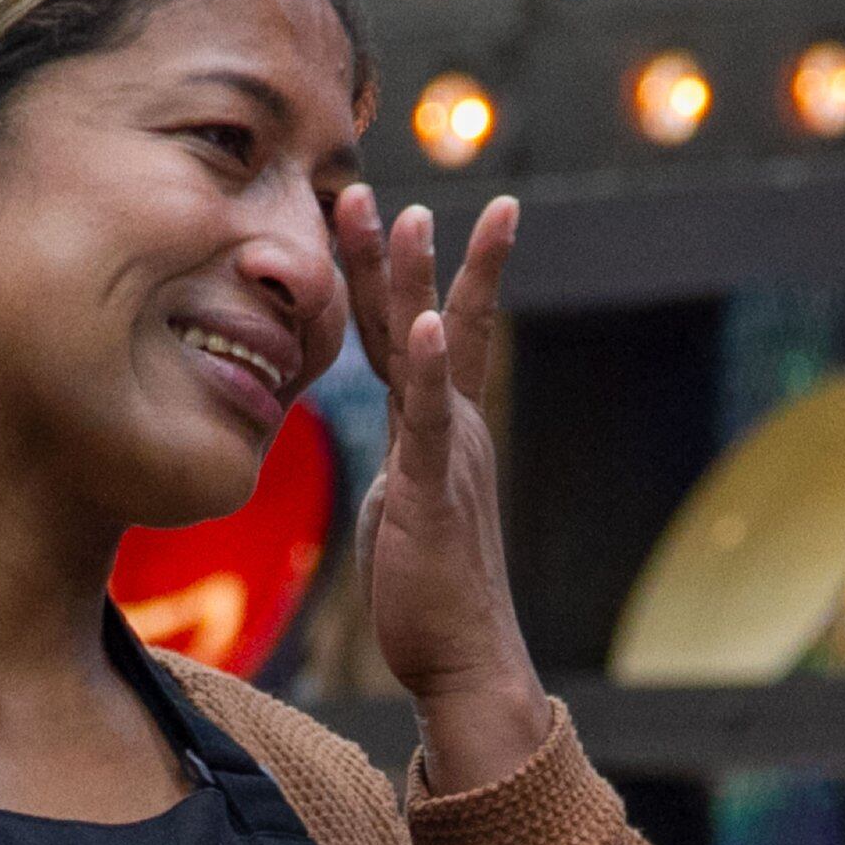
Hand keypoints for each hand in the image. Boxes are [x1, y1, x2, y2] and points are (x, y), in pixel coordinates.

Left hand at [337, 185, 550, 793]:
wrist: (463, 659)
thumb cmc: (429, 593)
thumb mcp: (404, 508)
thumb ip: (403, 464)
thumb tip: (390, 455)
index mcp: (441, 428)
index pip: (421, 332)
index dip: (407, 271)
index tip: (404, 207)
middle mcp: (451, 426)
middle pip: (424, 319)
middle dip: (406, 252)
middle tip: (382, 185)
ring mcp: (446, 453)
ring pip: (426, 351)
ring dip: (414, 280)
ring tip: (411, 217)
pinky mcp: (431, 488)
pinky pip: (428, 417)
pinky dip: (424, 366)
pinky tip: (418, 320)